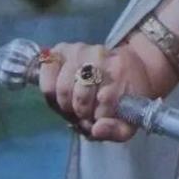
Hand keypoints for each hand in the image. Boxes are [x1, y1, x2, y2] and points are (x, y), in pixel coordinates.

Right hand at [38, 42, 152, 141]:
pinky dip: (49, 83)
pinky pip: (48, 66)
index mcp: (122, 71)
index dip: (97, 117)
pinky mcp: (64, 48)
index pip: (103, 101)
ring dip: (65, 102)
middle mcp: (102, 55)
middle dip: (81, 111)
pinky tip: (58, 91)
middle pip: (79, 96)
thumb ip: (117, 129)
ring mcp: (82, 49)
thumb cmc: (126, 95)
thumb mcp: (130, 118)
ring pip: (62, 86)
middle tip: (86, 112)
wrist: (128, 65)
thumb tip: (96, 129)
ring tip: (75, 102)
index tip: (100, 117)